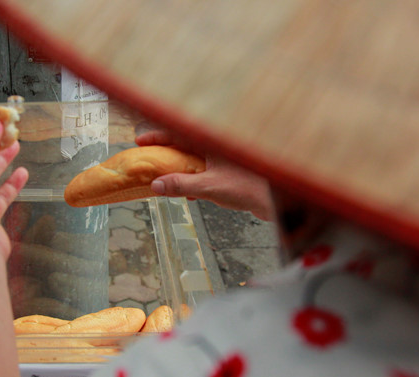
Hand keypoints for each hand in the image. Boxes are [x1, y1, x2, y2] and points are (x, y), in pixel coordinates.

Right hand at [136, 130, 274, 220]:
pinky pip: (205, 172)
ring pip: (194, 159)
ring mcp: (224, 160)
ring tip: (163, 177)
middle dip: (165, 152)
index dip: (157, 136)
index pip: (178, 134)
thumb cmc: (248, 188)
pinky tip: (189, 193)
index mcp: (211, 143)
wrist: (278, 201)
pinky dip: (194, 179)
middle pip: (184, 145)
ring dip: (179, 167)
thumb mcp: (208, 186)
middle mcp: (217, 147)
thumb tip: (155, 184)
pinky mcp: (230, 173)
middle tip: (147, 158)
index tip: (140, 141)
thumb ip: (181, 184)